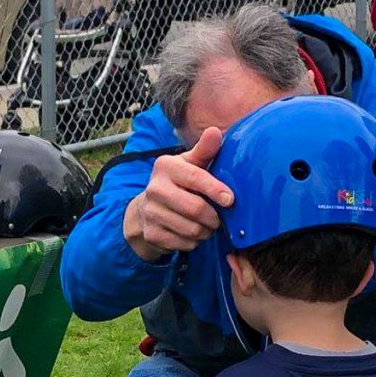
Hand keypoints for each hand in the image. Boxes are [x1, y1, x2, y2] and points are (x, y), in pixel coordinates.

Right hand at [123, 127, 233, 261]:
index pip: (196, 178)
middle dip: (213, 218)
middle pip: (196, 209)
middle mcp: (154, 188)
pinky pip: (185, 244)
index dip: (215, 190)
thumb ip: (204, 151)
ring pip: (192, 230)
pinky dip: (194, 242)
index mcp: (165, 166)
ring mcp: (151, 212)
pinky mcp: (152, 234)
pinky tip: (190, 233)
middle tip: (217, 218)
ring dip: (205, 231)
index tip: (230, 200)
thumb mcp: (189, 165)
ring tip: (204, 225)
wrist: (146, 211)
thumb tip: (215, 131)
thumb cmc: (177, 184)